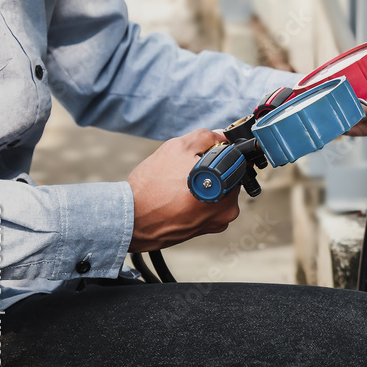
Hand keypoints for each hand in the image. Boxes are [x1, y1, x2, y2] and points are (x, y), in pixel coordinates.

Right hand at [127, 129, 240, 251]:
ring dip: (204, 186)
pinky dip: (197, 201)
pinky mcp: (204, 230)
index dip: (219, 153)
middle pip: (228, 178)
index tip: (203, 155)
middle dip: (212, 171)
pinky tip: (178, 199)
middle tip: (186, 172)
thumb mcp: (178, 148)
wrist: (130, 220)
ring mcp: (217, 223)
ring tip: (179, 187)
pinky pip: (207, 208)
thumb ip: (205, 137)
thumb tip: (221, 136)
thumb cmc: (152, 187)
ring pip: (217, 193)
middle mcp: (227, 209)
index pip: (236, 162)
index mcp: (227, 188)